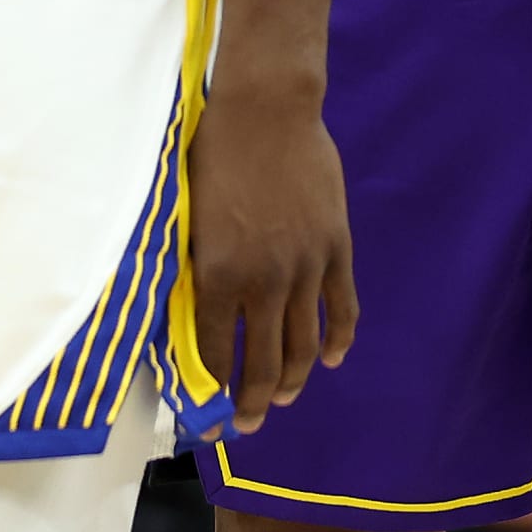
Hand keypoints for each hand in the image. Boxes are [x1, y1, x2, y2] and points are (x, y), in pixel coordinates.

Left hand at [187, 82, 356, 436]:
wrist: (266, 108)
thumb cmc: (214, 151)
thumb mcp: (188, 214)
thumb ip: (194, 267)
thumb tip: (190, 313)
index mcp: (220, 275)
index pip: (216, 354)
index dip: (212, 394)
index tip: (210, 418)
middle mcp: (265, 282)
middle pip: (265, 363)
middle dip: (254, 403)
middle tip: (248, 423)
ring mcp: (306, 267)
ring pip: (306, 345)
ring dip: (295, 381)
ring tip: (284, 399)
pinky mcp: (335, 248)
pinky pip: (342, 307)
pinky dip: (340, 339)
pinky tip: (333, 359)